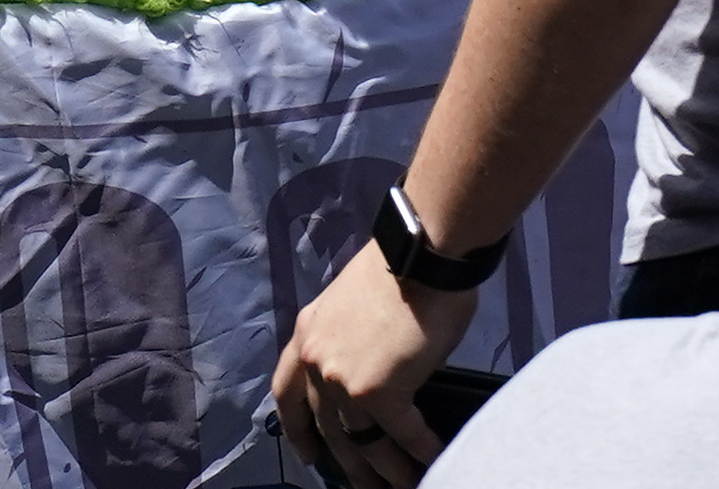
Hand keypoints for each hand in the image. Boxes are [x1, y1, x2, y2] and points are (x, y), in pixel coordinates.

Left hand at [272, 243, 467, 486]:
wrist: (424, 252)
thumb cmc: (402, 268)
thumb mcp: (352, 306)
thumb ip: (350, 344)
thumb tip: (374, 376)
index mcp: (305, 334)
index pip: (285, 393)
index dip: (297, 432)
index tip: (309, 457)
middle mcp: (314, 360)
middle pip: (327, 430)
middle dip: (348, 465)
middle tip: (364, 486)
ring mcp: (342, 380)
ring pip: (362, 443)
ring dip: (385, 470)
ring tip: (404, 484)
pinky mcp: (379, 392)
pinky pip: (401, 435)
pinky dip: (420, 451)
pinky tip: (433, 458)